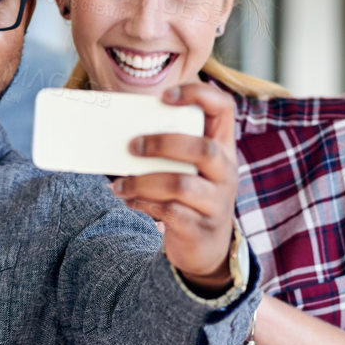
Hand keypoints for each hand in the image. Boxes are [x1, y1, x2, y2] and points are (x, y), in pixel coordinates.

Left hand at [111, 81, 238, 289]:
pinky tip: (130, 201)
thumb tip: (120, 132)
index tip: (165, 96)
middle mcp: (226, 173)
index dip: (198, 95)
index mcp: (223, 148)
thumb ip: (169, 151)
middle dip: (163, 143)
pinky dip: (144, 204)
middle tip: (132, 147)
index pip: (224, 108)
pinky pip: (170, 212)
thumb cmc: (189, 198)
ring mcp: (216, 202)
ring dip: (142, 182)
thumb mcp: (188, 169)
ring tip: (118, 186)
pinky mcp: (200, 228)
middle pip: (203, 149)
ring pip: (181, 185)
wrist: (205, 249)